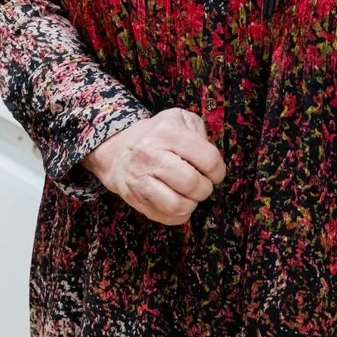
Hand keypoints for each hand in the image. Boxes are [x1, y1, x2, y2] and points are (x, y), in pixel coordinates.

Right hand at [81, 109, 226, 225]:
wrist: (118, 150)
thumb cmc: (157, 136)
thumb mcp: (179, 119)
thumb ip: (200, 132)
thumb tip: (211, 160)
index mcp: (167, 132)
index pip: (208, 159)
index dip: (218, 171)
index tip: (213, 172)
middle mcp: (150, 153)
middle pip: (192, 184)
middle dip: (205, 188)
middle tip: (202, 184)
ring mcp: (139, 177)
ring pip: (177, 205)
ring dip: (191, 204)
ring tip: (189, 195)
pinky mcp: (134, 197)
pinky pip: (166, 217)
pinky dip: (179, 215)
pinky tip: (177, 202)